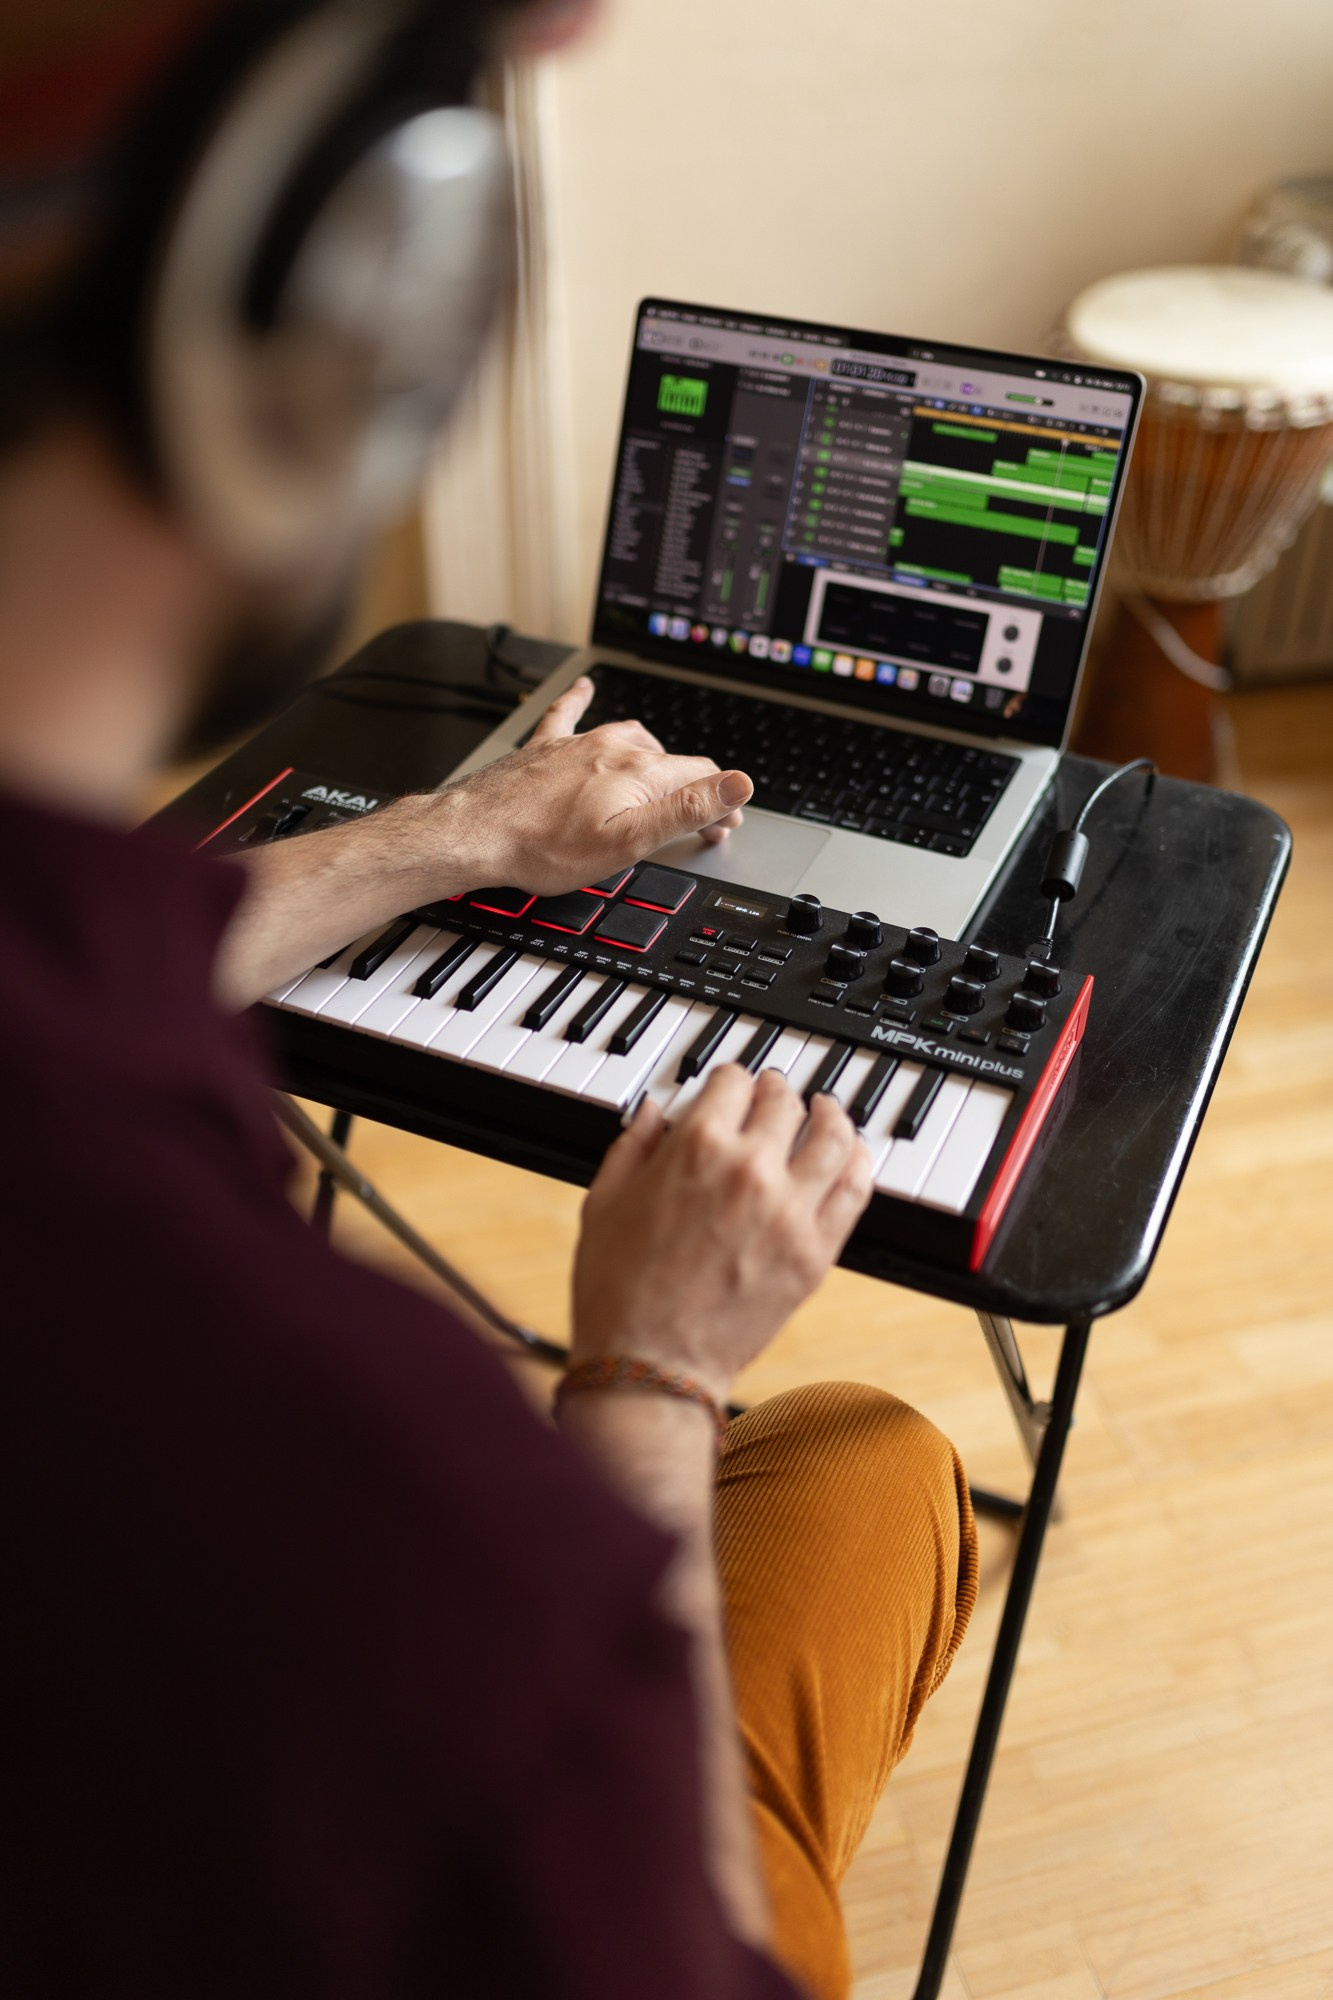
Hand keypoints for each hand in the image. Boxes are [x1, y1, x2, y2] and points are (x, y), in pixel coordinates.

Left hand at [434, 676, 751, 895]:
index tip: (726, 824)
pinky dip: (581, 700)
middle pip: (668, 760)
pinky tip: (585, 686)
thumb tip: (736, 785)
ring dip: (654, 754)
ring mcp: (577, 744)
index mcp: (637, 772)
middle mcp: (610, 748)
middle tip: (698, 818)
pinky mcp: (546, 748)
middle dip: (691, 787)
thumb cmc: (543, 847)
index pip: (699, 776)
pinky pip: (568, 713)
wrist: (475, 833)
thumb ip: (686, 810)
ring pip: (629, 736)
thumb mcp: (629, 841)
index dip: (720, 801)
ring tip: (664, 774)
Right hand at [571, 1067, 873, 1402]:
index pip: (733, 1081)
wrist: (650, 1363)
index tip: (732, 1084)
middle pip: (785, 1103)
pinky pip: (854, 1192)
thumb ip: (633, 1146)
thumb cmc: (617, 1290)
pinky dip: (857, 1163)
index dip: (731, 1077)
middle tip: (776, 1094)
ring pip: (834, 1138)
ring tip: (827, 1111)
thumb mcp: (604, 1201)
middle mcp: (750, 1169)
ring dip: (831, 1115)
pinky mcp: (815, 1253)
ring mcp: (790, 1211)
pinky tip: (850, 1156)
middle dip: (777, 1090)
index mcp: (695, 1147)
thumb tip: (651, 1112)